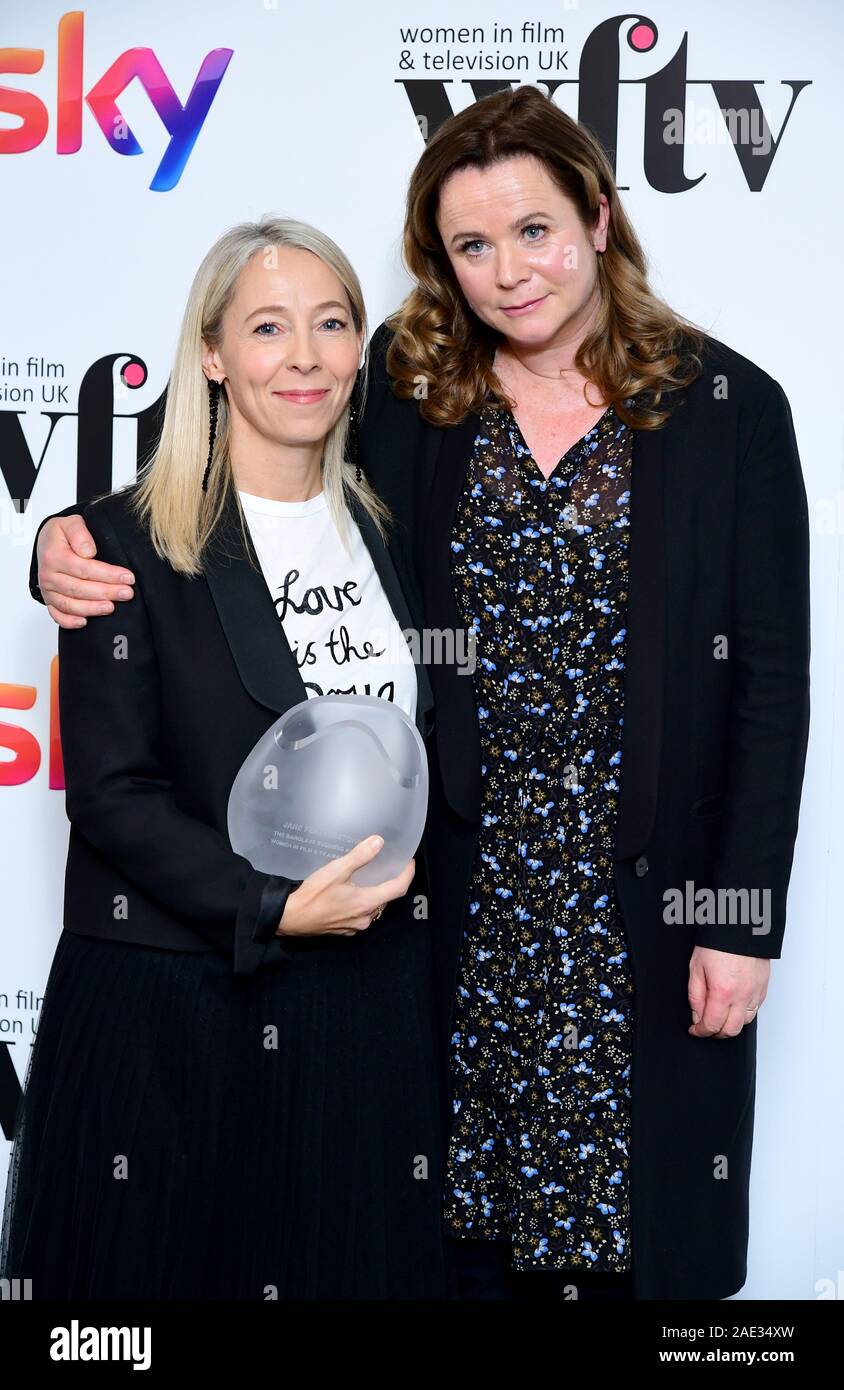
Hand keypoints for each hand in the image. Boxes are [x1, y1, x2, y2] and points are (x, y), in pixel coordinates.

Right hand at [37, 514, 135, 628]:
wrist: (47, 543)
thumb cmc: (62, 534)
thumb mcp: (71, 523)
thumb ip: (79, 533)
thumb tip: (88, 551)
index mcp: (54, 556)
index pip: (84, 568)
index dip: (107, 574)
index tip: (127, 577)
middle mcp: (49, 575)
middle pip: (79, 588)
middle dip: (106, 592)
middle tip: (127, 593)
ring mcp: (48, 590)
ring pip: (70, 604)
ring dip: (92, 608)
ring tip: (112, 608)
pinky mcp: (49, 600)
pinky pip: (57, 615)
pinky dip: (69, 621)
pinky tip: (85, 622)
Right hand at [278, 835, 414, 937]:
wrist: (289, 918)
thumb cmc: (312, 895)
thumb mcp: (336, 870)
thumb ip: (360, 856)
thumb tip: (379, 842)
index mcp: (367, 903)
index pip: (398, 888)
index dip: (407, 874)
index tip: (409, 862)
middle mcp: (365, 918)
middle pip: (386, 899)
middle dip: (390, 883)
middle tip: (388, 867)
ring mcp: (355, 927)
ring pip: (374, 908)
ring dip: (375, 894)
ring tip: (369, 878)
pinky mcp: (345, 931)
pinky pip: (361, 916)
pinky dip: (362, 903)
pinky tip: (352, 894)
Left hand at [687, 946, 769, 1038]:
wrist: (740, 926)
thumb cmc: (718, 943)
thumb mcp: (696, 967)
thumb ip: (696, 995)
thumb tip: (697, 1016)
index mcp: (722, 991)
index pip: (712, 1025)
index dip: (701, 1032)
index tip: (695, 1030)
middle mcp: (741, 996)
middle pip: (731, 1031)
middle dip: (716, 1034)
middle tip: (706, 1027)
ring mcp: (755, 993)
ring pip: (744, 1023)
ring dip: (731, 1025)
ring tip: (720, 1017)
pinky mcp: (763, 988)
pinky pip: (754, 1010)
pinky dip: (743, 1014)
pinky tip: (734, 1007)